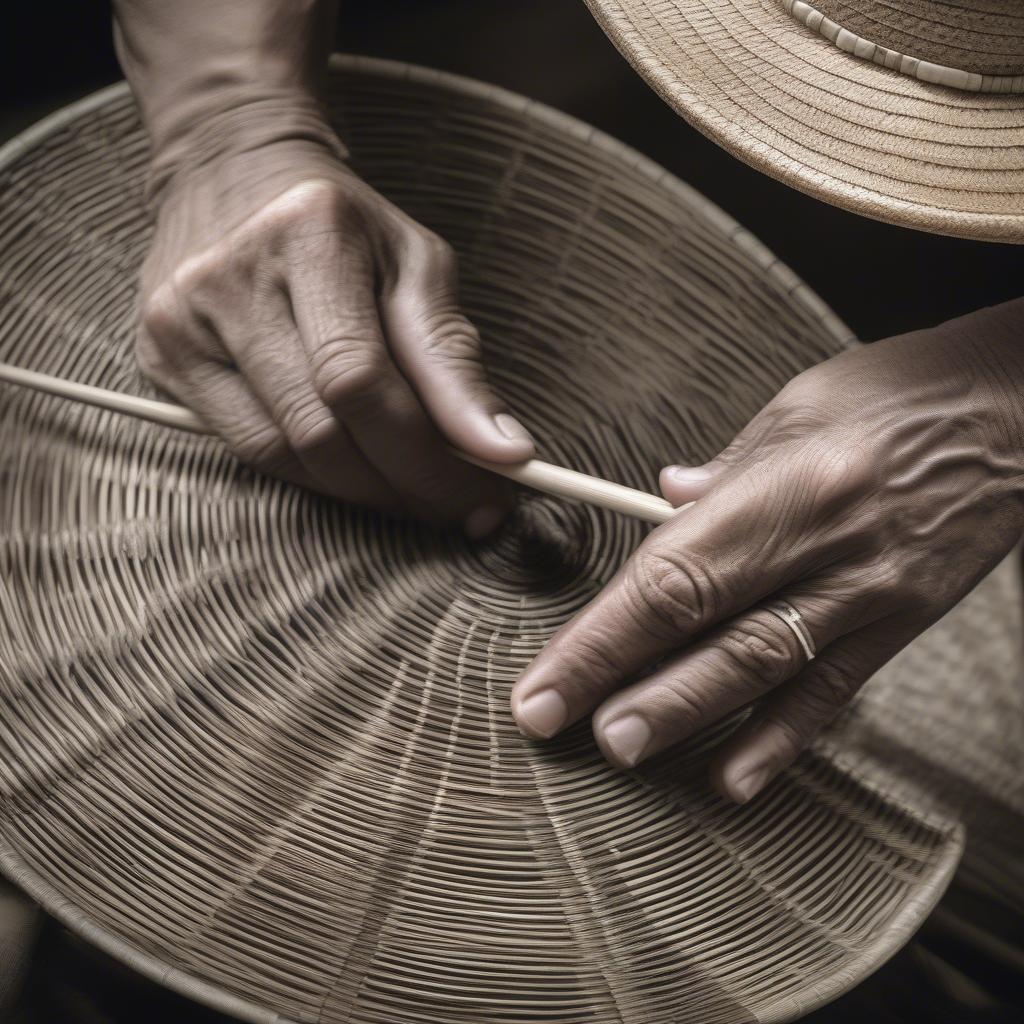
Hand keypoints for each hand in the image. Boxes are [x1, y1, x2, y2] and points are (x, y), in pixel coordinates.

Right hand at [135, 128, 533, 532]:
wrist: (233, 173)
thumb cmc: (345, 226)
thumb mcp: (416, 265)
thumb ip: (454, 360)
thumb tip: (502, 452)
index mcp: (309, 233)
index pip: (360, 379)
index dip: (427, 456)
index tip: (487, 493)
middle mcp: (228, 276)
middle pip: (320, 429)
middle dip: (402, 486)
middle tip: (456, 504)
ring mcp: (181, 321)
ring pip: (282, 454)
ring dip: (361, 491)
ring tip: (411, 488)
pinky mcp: (161, 358)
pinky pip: (247, 451)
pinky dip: (312, 474)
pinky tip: (353, 467)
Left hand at [511, 300, 1023, 800]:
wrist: (1023, 410)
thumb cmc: (902, 393)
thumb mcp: (799, 406)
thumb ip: (727, 468)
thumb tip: (664, 505)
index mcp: (791, 487)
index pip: (675, 573)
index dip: (602, 634)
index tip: (547, 678)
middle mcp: (831, 551)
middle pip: (710, 629)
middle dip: (625, 684)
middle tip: (559, 728)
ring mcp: (872, 595)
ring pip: (766, 670)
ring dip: (690, 717)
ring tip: (625, 753)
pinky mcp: (904, 624)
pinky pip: (835, 691)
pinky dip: (782, 738)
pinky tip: (734, 779)